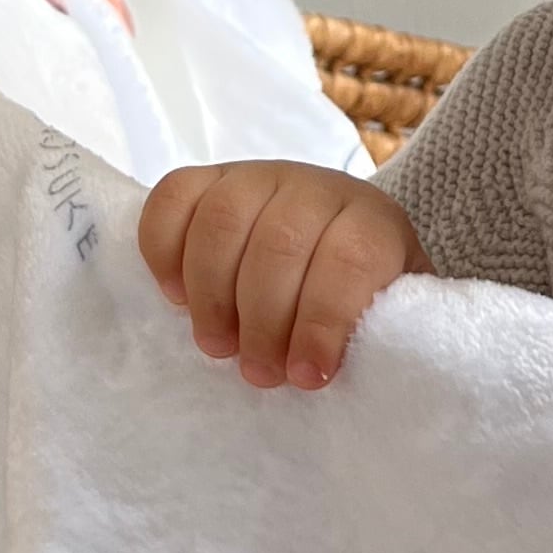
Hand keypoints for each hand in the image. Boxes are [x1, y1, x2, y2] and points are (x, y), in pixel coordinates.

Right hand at [138, 161, 428, 390]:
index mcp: (372, 223)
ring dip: (212, 294)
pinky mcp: (212, 178)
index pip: (351, 258)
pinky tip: (177, 295)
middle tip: (258, 371)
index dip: (324, 322)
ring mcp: (260, 176)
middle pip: (280, 242)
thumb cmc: (361, 298)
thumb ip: (378, 339)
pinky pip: (174, 195)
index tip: (308, 376)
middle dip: (263, 320)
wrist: (335, 241)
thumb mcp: (387, 318)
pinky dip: (164, 249)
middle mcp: (316, 189)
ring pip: (223, 219)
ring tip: (217, 344)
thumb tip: (356, 376)